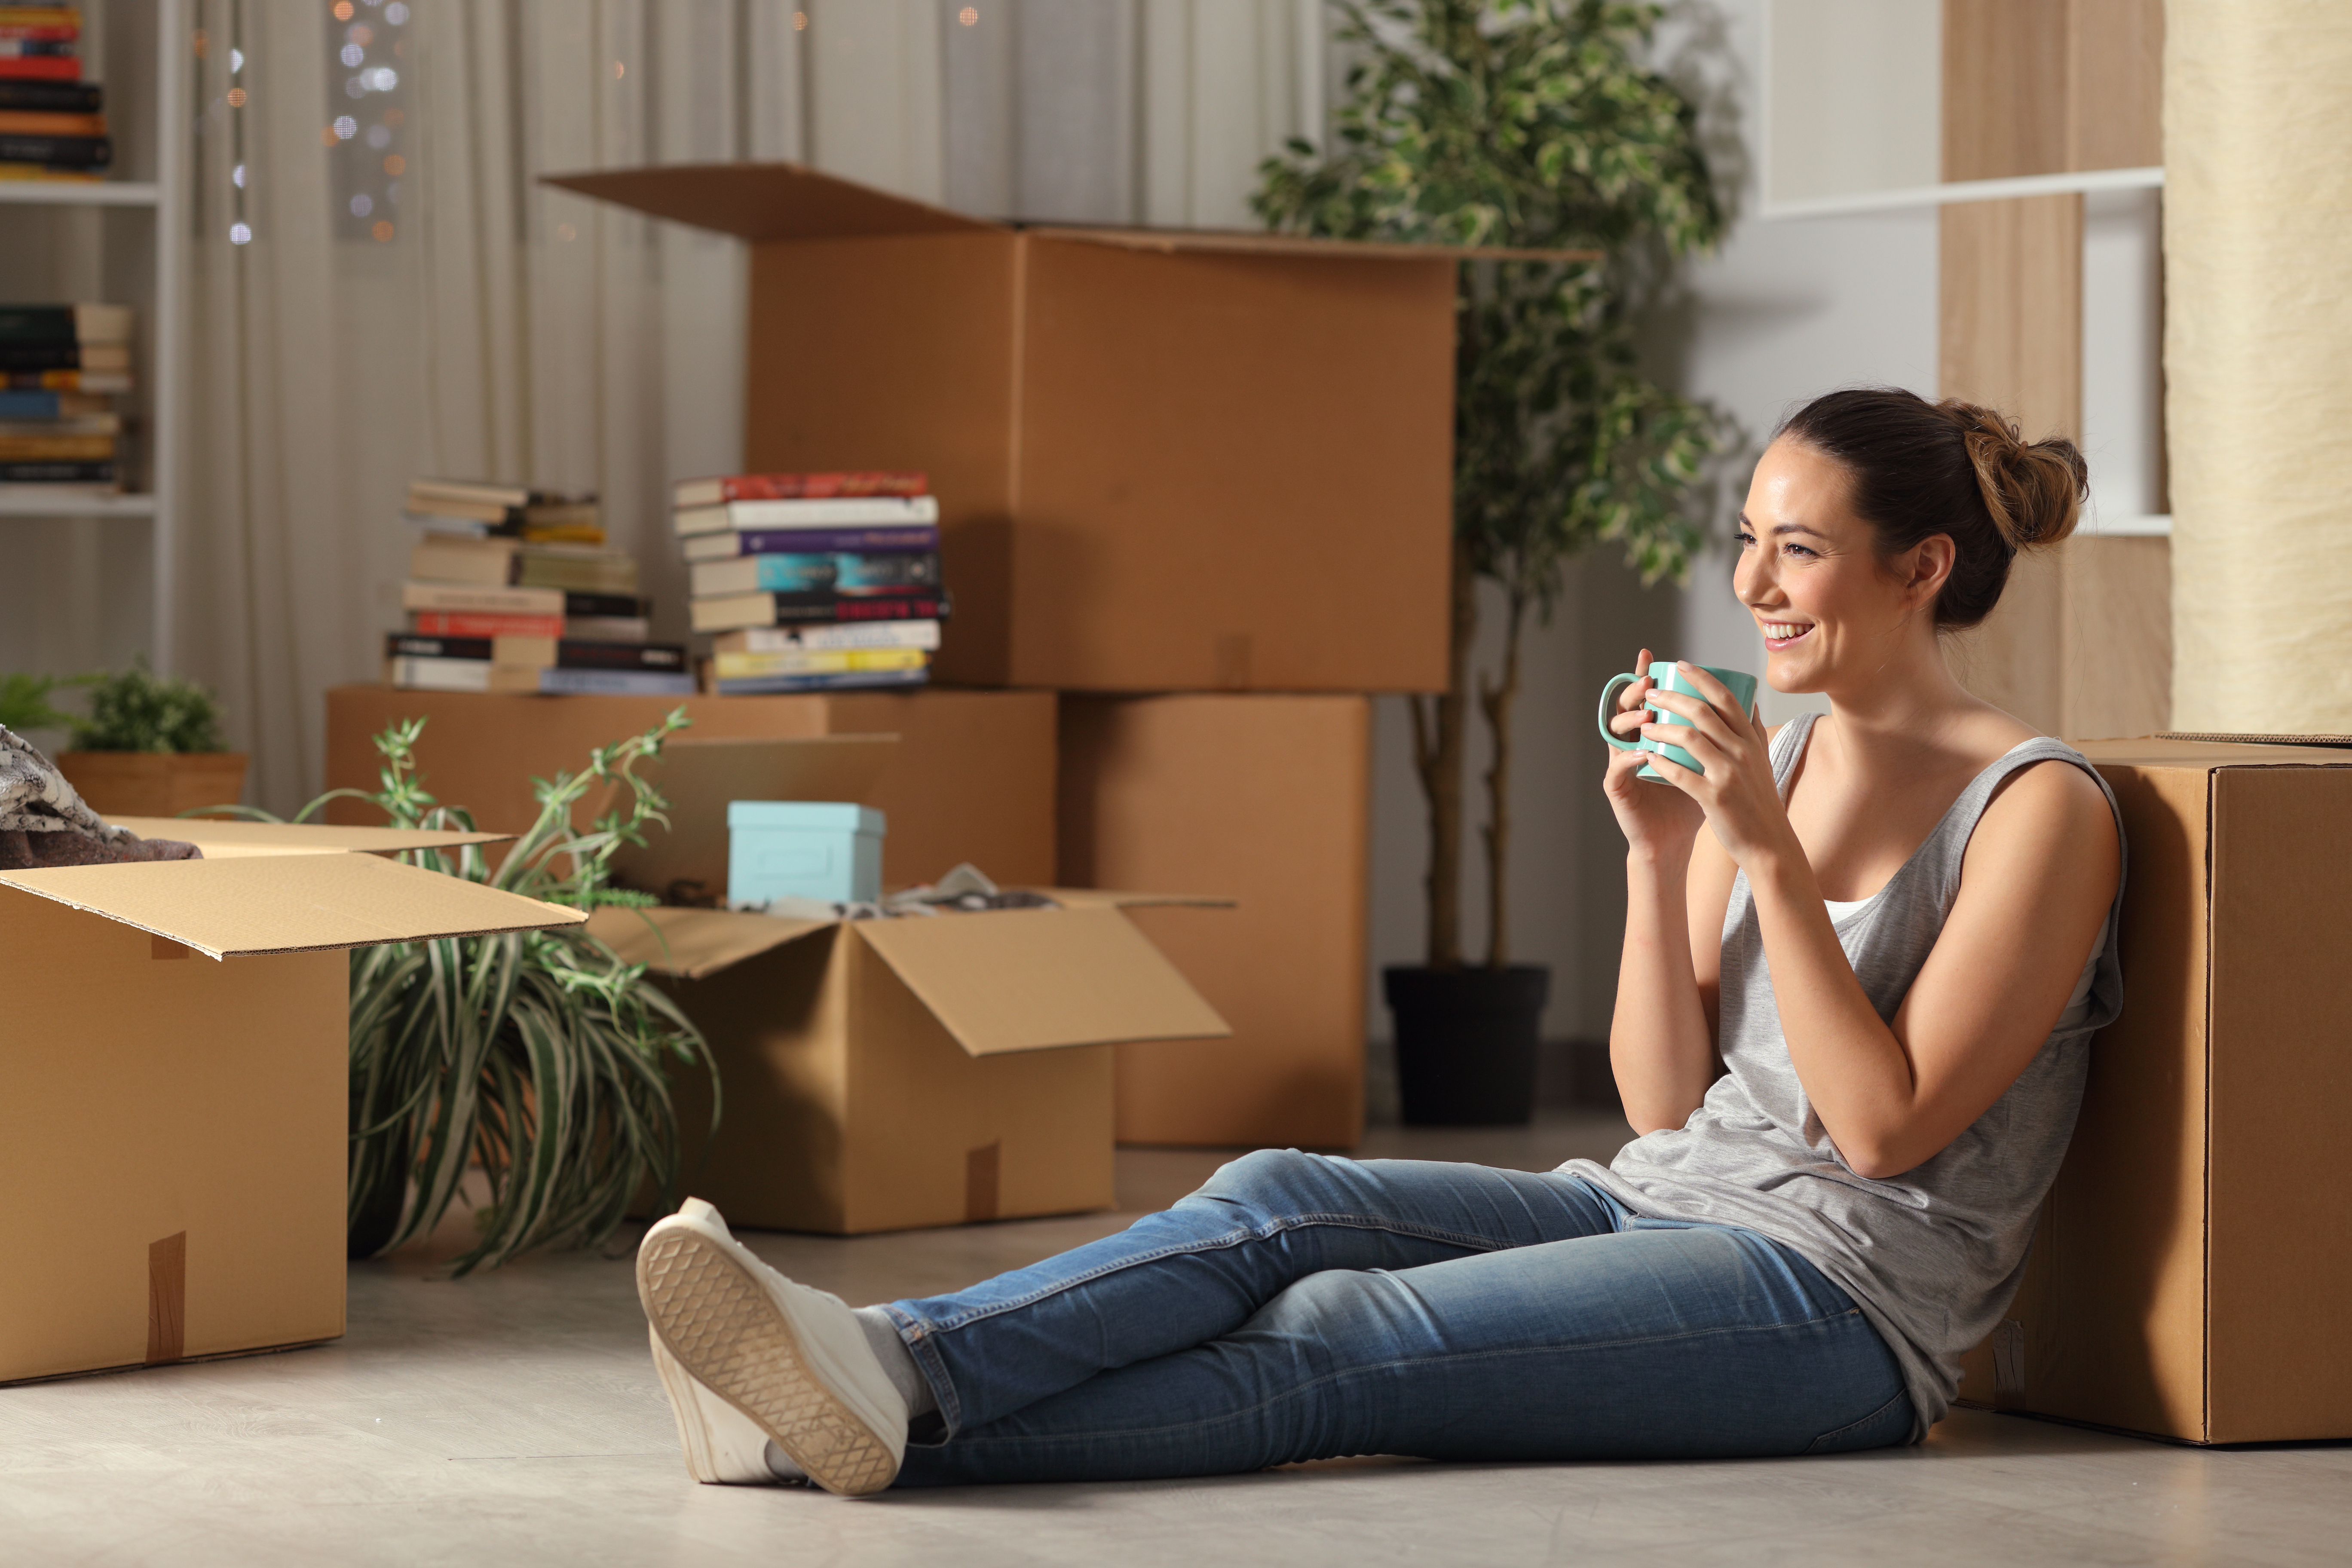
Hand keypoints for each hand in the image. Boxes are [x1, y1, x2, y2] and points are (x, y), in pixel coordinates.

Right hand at [1602, 647, 1703, 860]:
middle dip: (1636, 692)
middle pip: (1627, 707)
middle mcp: (1633, 743)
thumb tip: (1750, 707)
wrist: (1673, 840)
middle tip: (1649, 682)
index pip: (1648, 698)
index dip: (1646, 675)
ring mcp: (1622, 764)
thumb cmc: (1692, 801)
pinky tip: (1643, 753)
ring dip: (1630, 721)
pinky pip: (1617, 767)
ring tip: (1648, 717)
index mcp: (1652, 734)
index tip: (1655, 657)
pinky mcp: (1617, 788)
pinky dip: (1629, 758)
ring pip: (1615, 733)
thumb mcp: (1710, 764)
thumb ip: (1722, 736)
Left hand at [1636, 663, 1795, 868]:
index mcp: (1752, 740)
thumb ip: (1753, 731)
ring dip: (1660, 727)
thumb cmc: (1760, 801)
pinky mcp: (1714, 797)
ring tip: (1643, 725)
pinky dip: (1660, 762)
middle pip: (1702, 711)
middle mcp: (1742, 752)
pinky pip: (1680, 773)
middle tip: (1651, 692)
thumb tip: (1748, 700)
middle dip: (1672, 697)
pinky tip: (1647, 756)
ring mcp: (1728, 774)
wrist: (1769, 843)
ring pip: (1688, 737)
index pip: (1726, 697)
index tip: (1681, 665)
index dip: (1701, 677)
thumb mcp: (1762, 760)